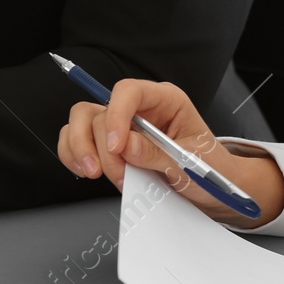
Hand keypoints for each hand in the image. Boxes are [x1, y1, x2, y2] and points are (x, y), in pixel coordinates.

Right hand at [56, 79, 283, 227]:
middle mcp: (139, 108)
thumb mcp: (191, 164)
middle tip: (111, 173)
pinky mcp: (107, 144)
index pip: (129, 92)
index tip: (116, 147)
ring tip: (96, 173)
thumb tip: (126, 146)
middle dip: (99, 145)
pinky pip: (75, 140)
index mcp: (166, 101)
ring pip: (81, 121)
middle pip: (99, 110)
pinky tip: (86, 171)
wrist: (210, 191)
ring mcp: (120, 125)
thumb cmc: (209, 171)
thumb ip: (158, 154)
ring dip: (81, 149)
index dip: (117, 116)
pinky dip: (73, 155)